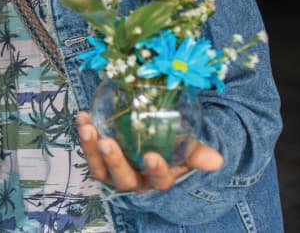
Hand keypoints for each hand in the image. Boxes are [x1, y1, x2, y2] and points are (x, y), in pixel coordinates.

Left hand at [76, 111, 222, 191]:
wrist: (154, 143)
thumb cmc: (173, 149)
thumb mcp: (187, 150)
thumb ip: (198, 153)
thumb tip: (216, 160)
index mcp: (159, 181)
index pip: (159, 181)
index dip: (156, 171)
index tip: (152, 156)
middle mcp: (135, 182)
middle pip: (124, 178)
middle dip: (115, 161)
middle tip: (107, 143)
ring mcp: (114, 174)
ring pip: (100, 169)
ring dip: (91, 148)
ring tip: (87, 127)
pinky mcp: (99, 163)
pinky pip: (89, 152)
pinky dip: (85, 136)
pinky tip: (84, 116)